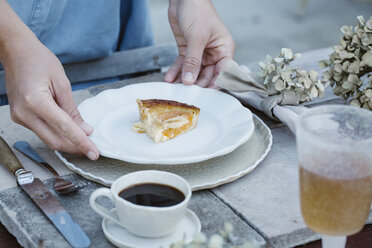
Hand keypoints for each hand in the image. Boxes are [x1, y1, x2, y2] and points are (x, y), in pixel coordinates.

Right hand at [3, 38, 98, 159]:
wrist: (16, 52)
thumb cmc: (39, 61)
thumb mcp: (62, 83)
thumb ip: (73, 110)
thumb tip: (84, 130)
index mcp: (36, 102)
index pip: (64, 128)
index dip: (81, 143)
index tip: (94, 153)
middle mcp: (24, 113)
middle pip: (54, 141)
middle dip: (75, 147)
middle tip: (92, 150)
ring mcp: (19, 117)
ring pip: (48, 138)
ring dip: (67, 141)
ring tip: (84, 139)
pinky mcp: (19, 117)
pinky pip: (42, 131)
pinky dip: (57, 133)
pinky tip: (68, 130)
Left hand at [164, 0, 234, 87]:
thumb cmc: (198, 11)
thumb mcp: (197, 38)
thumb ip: (193, 60)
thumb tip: (190, 80)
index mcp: (224, 49)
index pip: (222, 71)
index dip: (215, 83)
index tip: (205, 94)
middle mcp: (214, 53)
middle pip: (207, 74)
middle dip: (196, 83)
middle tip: (187, 92)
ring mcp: (200, 53)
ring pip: (193, 72)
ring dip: (184, 80)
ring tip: (175, 89)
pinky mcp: (187, 51)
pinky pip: (182, 65)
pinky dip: (176, 72)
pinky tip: (169, 79)